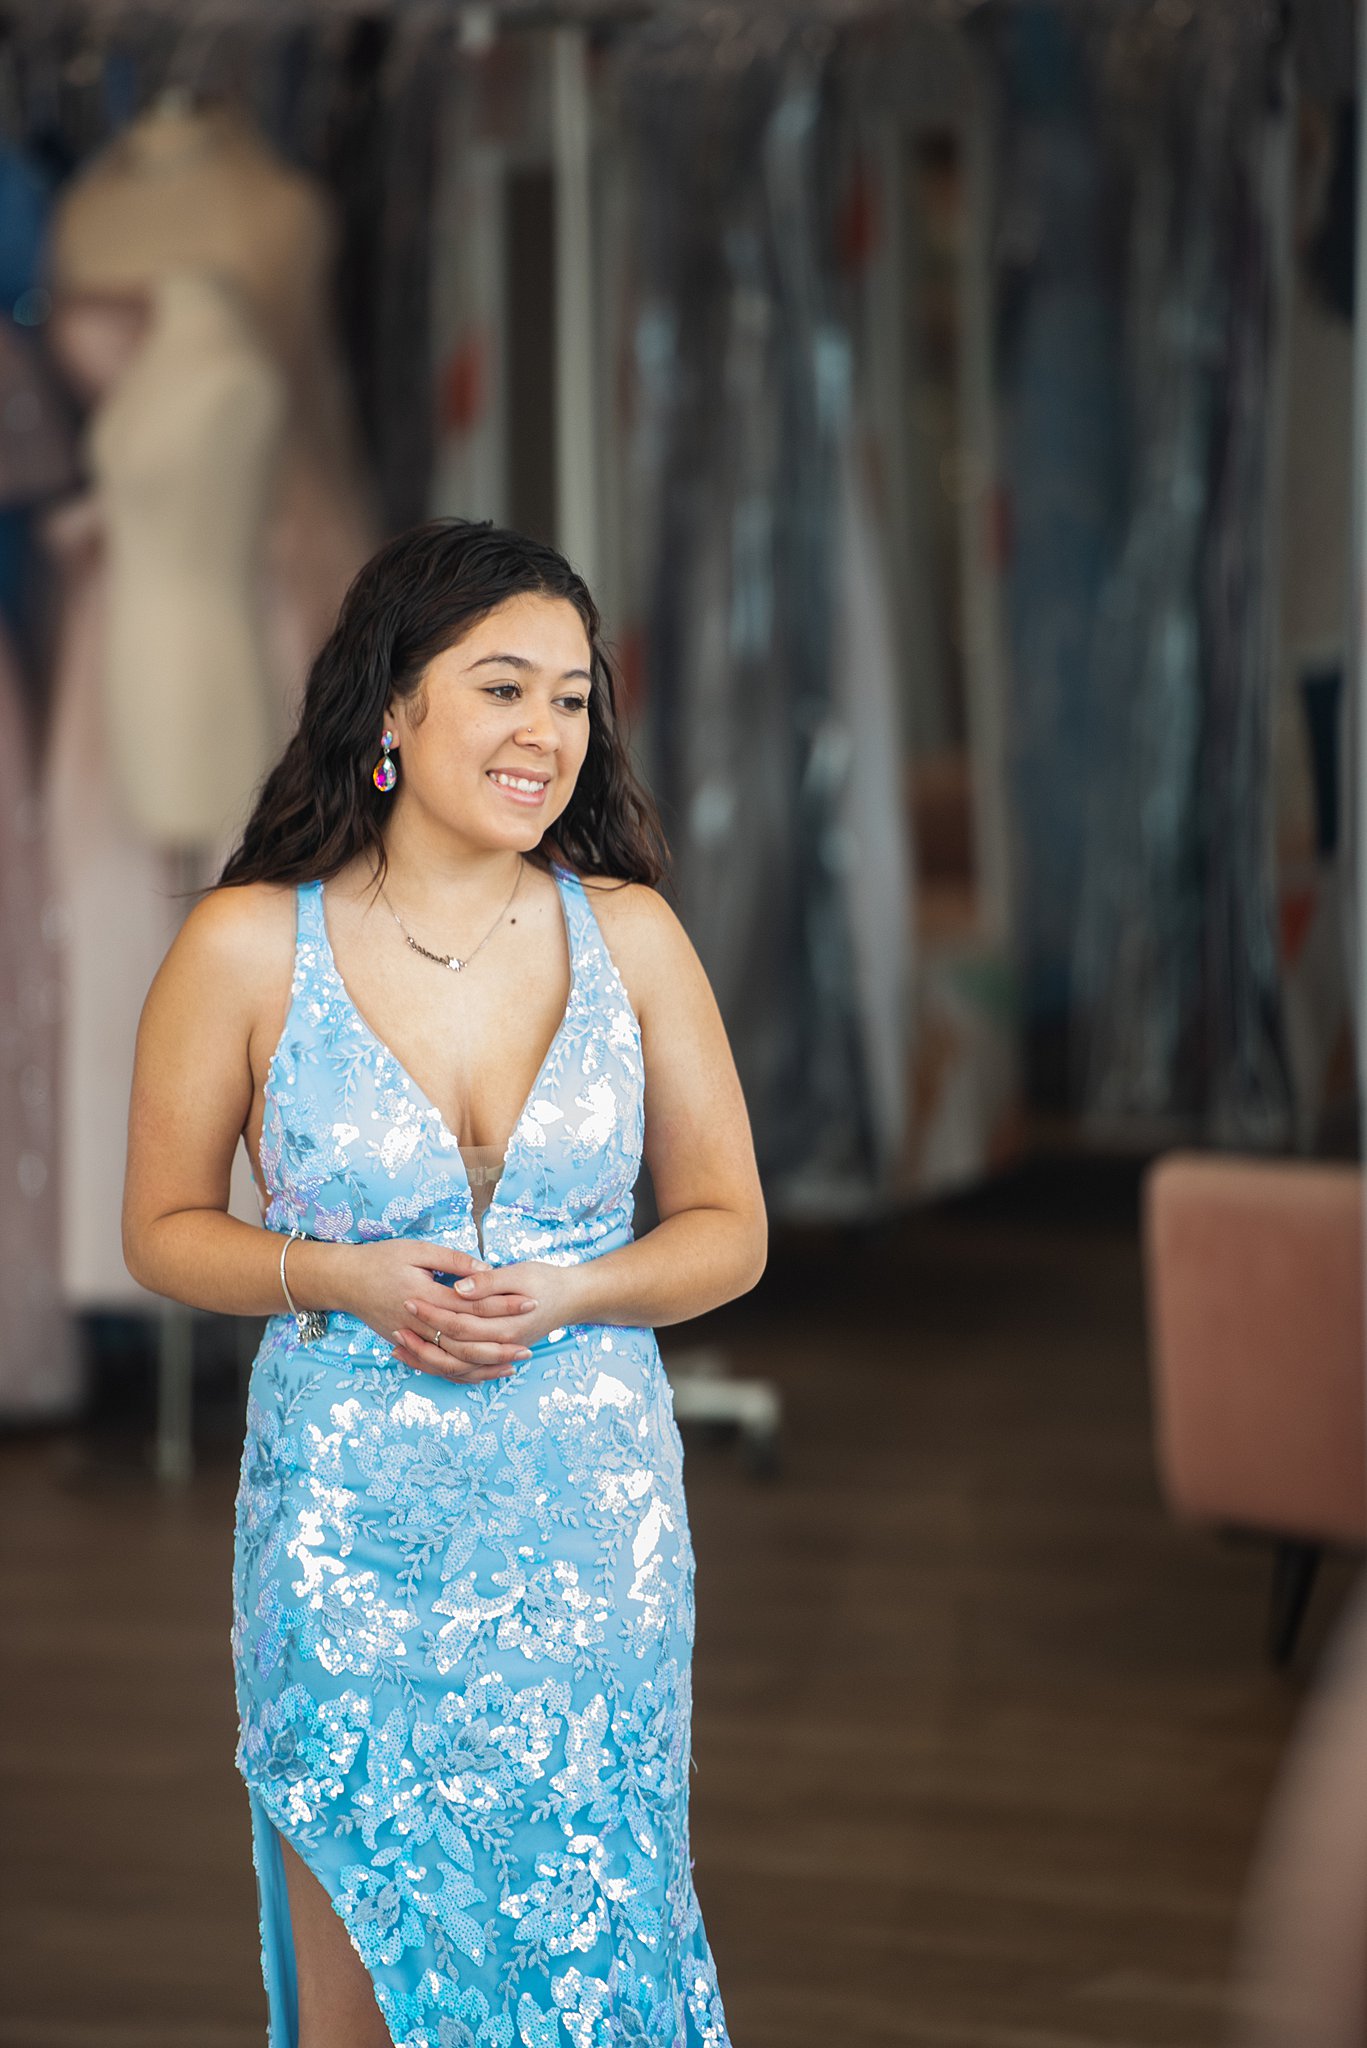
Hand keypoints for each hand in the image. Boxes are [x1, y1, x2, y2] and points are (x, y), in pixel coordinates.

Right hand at [337, 1238, 541, 1385]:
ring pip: (451, 1360)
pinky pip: (436, 1366)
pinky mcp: (406, 1345)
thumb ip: (452, 1260)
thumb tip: (485, 1269)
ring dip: (483, 1365)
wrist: (344, 1280)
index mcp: (425, 1294)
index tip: (529, 1302)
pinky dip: (459, 1371)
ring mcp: (411, 1338)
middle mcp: (419, 1322)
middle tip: (529, 1347)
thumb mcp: (417, 1250)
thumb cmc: (381, 1259)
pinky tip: (480, 1372)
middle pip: (465, 1340)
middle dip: (499, 1345)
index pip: (472, 1304)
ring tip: (511, 1364)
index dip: (503, 1304)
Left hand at [391, 1259, 586, 1382]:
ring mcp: (500, 1353)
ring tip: (399, 1346)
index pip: (460, 1322)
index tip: (409, 1300)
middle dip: (424, 1335)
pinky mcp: (497, 1354)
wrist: (572, 1299)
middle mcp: (502, 1345)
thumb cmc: (546, 1281)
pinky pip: (465, 1370)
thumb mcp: (520, 1273)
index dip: (433, 1312)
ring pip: (457, 1366)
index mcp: (505, 1324)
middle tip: (399, 1321)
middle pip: (454, 1348)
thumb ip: (489, 1282)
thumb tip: (459, 1288)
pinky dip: (442, 1366)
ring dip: (427, 1357)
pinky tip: (421, 1358)